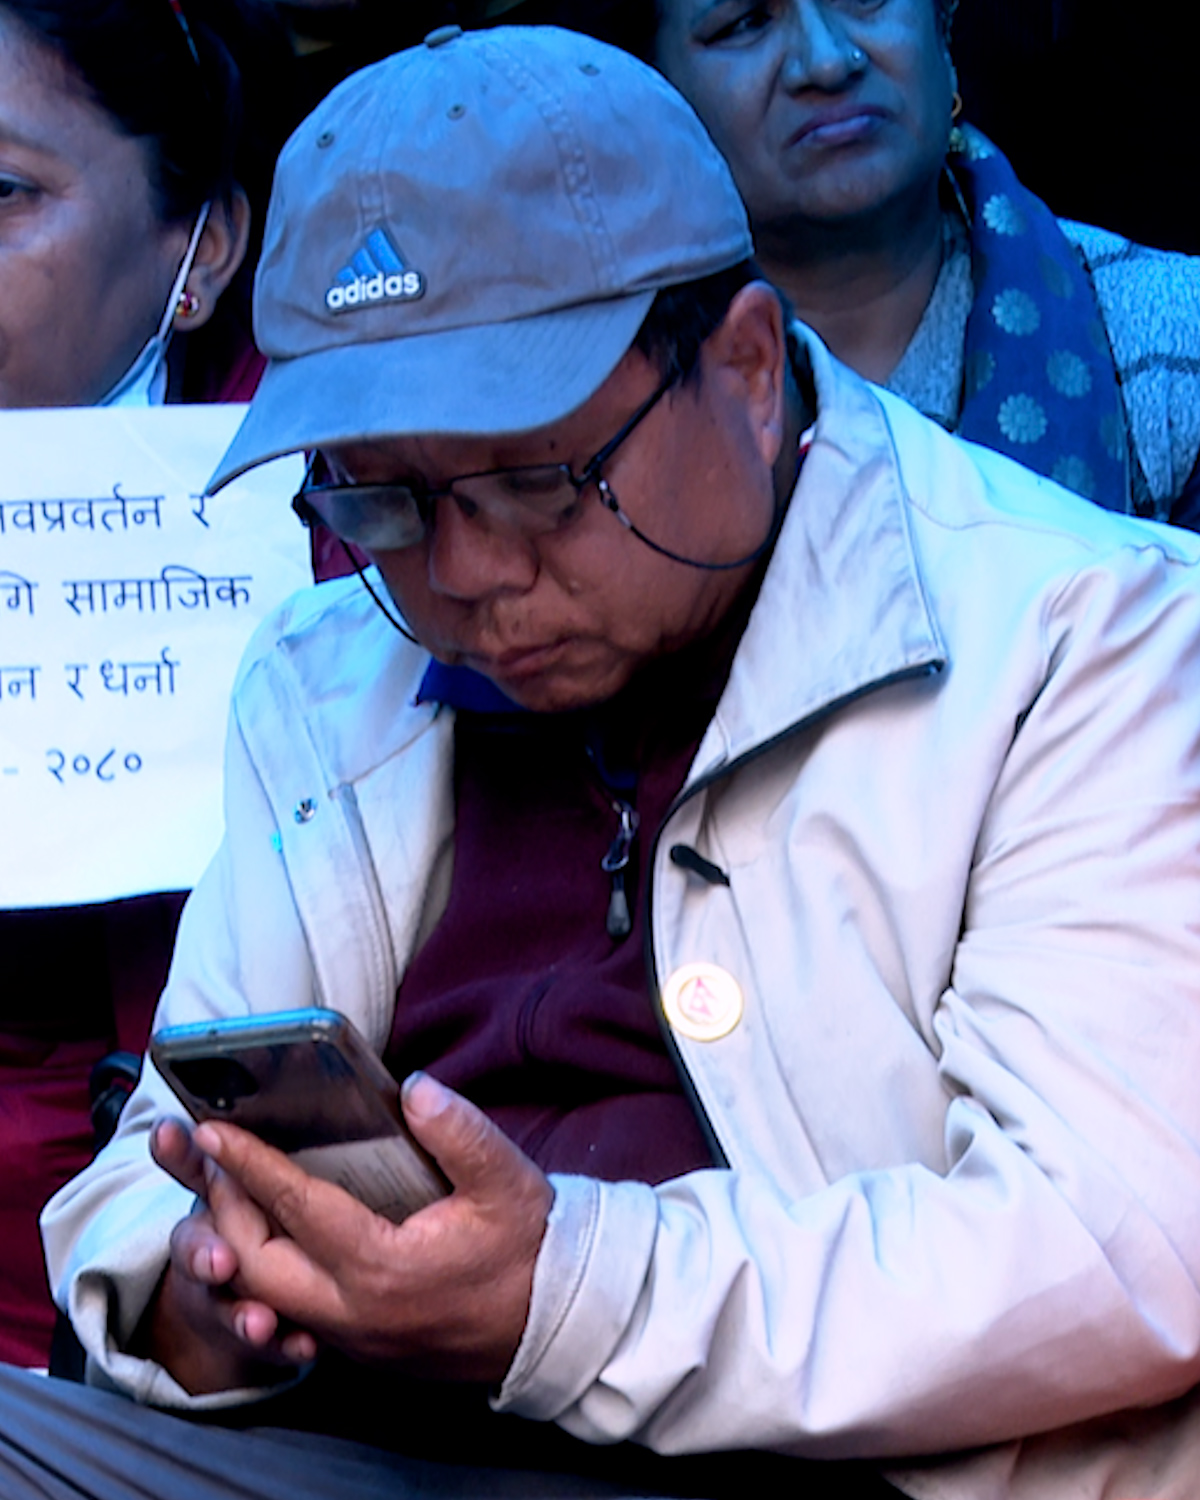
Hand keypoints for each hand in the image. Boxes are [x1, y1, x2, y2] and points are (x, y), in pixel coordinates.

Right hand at [138, 1115, 316, 1394]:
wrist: (234, 1297)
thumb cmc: (248, 1218)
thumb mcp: (228, 1181)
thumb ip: (214, 1151)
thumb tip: (187, 1119)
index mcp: (211, 1201)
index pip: (191, 1172)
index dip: (179, 1154)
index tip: (167, 1135)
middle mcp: (210, 1253)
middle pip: (197, 1252)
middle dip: (205, 1255)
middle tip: (222, 1260)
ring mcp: (230, 1299)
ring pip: (230, 1309)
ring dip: (243, 1316)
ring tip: (260, 1322)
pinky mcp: (261, 1335)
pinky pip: (271, 1346)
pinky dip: (285, 1347)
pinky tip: (303, 1347)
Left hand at [185, 1073, 553, 1382]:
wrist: (557, 1322)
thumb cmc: (530, 1247)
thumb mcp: (506, 1180)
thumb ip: (460, 1131)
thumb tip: (415, 1087)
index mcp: (381, 1267)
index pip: (294, 1206)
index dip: (247, 1164)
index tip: (212, 1129)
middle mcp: (353, 1312)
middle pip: (254, 1262)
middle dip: (223, 1208)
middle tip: (214, 1156)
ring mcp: (352, 1339)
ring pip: (264, 1295)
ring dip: (238, 1243)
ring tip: (231, 1191)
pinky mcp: (360, 1349)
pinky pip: (291, 1313)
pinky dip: (266, 1271)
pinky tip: (271, 1235)